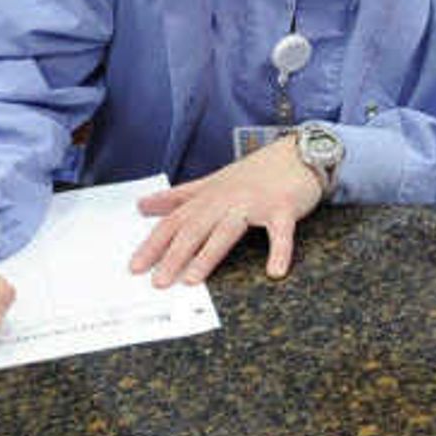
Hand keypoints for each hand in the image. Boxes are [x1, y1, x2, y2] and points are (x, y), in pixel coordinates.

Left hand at [131, 140, 327, 285]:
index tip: (135, 267)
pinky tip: (275, 271)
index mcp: (209, 196)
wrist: (299, 153)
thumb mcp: (214, 182)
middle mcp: (226, 198)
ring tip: (192, 280)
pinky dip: (279, 251)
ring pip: (226, 230)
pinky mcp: (283, 208)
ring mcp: (254, 203)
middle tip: (157, 281)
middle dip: (173, 255)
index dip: (153, 244)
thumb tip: (143, 205)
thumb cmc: (258, 172)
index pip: (174, 221)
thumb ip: (180, 196)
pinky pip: (280, 232)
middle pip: (194, 228)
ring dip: (208, 255)